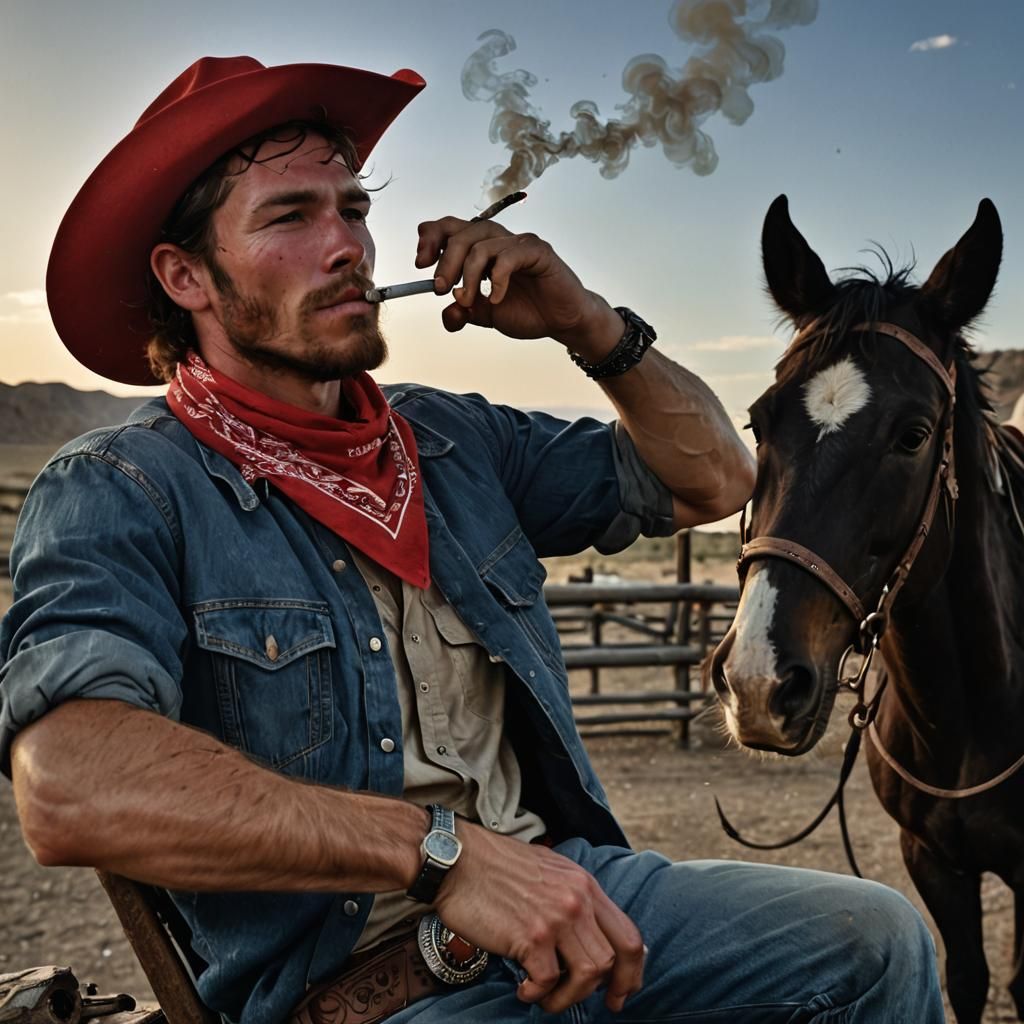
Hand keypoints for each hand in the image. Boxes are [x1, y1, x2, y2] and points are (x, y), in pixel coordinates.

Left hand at [415, 218, 622, 359]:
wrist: (561, 322)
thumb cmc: (528, 311)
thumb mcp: (486, 315)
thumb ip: (464, 312)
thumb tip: (447, 314)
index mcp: (481, 248)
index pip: (449, 228)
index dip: (430, 237)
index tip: (420, 264)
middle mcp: (498, 239)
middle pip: (461, 233)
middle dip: (444, 261)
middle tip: (441, 288)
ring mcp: (518, 243)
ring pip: (482, 244)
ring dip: (468, 273)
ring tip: (468, 299)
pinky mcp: (538, 251)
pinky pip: (509, 256)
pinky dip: (497, 279)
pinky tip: (497, 298)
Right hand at [432, 822, 644, 1014]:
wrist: (457, 859)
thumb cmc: (496, 866)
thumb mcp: (549, 869)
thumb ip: (572, 896)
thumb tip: (587, 933)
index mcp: (584, 884)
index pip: (628, 934)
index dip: (632, 971)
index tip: (621, 991)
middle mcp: (577, 899)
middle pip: (613, 960)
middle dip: (606, 990)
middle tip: (594, 1005)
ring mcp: (556, 917)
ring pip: (587, 976)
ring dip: (567, 997)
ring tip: (546, 996)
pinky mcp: (531, 936)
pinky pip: (548, 982)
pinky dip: (536, 994)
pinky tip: (523, 987)